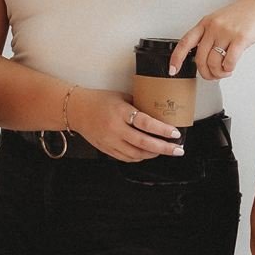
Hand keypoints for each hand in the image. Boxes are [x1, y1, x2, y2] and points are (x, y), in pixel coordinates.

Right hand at [69, 87, 185, 161]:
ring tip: (166, 151)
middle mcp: (115, 128)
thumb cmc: (100, 100)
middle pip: (143, 143)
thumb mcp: (121, 97)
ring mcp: (110, 141)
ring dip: (153, 154)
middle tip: (178, 150)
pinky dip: (140, 157)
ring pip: (136, 154)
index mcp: (120, 112)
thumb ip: (138, 105)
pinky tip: (148, 153)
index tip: (175, 133)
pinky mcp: (106, 149)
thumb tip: (158, 113)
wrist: (76, 110)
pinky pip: (127, 158)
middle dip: (164, 148)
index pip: (145, 123)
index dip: (162, 130)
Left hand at [170, 0, 254, 81]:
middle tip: (213, 76)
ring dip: (219, 73)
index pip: (185, 42)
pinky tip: (231, 67)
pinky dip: (229, 69)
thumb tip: (205, 58)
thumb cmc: (245, 14)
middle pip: (200, 59)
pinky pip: (229, 62)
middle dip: (205, 73)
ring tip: (225, 72)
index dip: (176, 58)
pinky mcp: (240, 38)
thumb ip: (211, 35)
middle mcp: (213, 26)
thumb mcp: (222, 20)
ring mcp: (226, 32)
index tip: (172, 70)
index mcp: (206, 22)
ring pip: (213, 63)